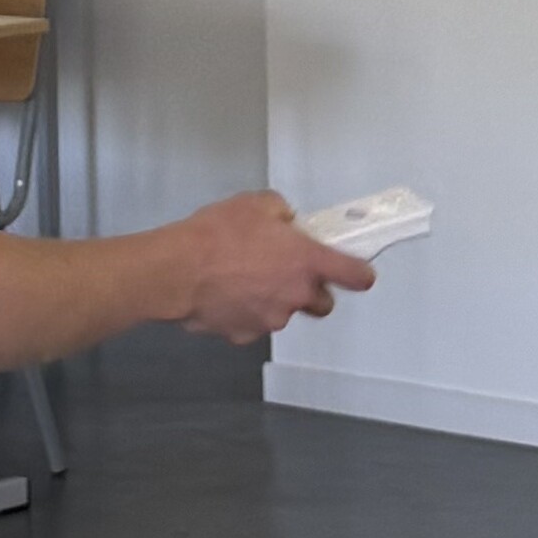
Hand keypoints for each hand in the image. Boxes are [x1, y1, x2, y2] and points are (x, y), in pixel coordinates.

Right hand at [175, 190, 371, 346]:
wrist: (177, 270)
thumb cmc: (217, 235)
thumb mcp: (257, 203)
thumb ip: (282, 213)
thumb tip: (286, 222)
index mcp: (307, 261)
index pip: (355, 275)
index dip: (360, 273)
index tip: (359, 272)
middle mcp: (296, 295)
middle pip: (323, 304)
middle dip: (312, 291)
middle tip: (290, 272)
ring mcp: (272, 319)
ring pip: (285, 313)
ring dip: (274, 299)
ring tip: (245, 277)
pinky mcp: (246, 334)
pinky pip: (255, 323)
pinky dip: (247, 311)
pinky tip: (227, 293)